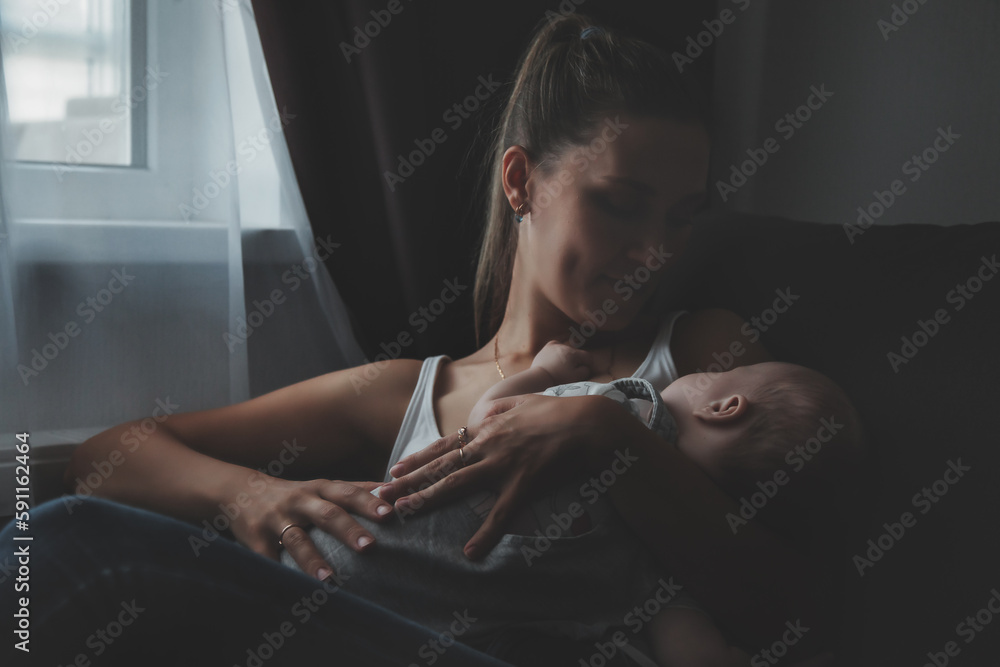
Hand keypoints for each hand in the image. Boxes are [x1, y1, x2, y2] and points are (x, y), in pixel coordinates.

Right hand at [227, 475, 393, 580]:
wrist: (242, 492)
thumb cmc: (297, 495)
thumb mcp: (323, 486)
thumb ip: (356, 489)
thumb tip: (395, 488)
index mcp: (320, 488)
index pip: (348, 492)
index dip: (368, 502)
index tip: (389, 514)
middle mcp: (300, 501)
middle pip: (327, 514)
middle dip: (348, 530)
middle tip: (370, 547)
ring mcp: (277, 520)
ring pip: (297, 540)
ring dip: (313, 560)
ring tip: (330, 579)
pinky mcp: (256, 539)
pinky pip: (268, 560)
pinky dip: (279, 575)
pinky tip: (292, 592)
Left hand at [379, 393, 614, 558]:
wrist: (588, 424)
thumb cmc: (559, 412)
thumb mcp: (523, 402)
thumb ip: (501, 409)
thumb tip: (484, 414)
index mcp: (488, 428)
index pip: (445, 445)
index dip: (418, 458)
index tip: (394, 467)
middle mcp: (488, 446)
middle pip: (440, 466)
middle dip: (408, 480)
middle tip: (381, 492)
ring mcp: (503, 466)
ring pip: (457, 485)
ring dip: (427, 499)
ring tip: (403, 511)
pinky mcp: (523, 485)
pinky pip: (500, 514)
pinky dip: (485, 534)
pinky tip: (470, 552)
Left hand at [529, 339, 591, 384]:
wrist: (539, 377)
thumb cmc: (558, 378)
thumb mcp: (576, 378)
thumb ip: (585, 370)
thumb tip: (587, 366)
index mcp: (573, 354)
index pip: (588, 357)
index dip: (588, 365)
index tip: (584, 371)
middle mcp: (565, 346)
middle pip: (577, 354)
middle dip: (576, 361)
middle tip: (570, 371)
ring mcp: (556, 345)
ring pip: (567, 350)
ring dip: (567, 357)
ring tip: (561, 367)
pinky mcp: (548, 346)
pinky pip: (558, 346)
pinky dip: (559, 351)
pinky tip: (557, 358)